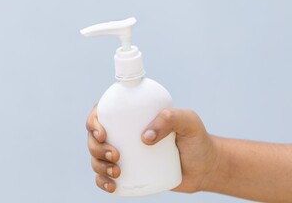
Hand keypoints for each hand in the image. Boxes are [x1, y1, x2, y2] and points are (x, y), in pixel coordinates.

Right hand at [86, 105, 219, 192]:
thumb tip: (145, 137)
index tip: (103, 134)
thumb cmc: (196, 140)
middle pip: (95, 138)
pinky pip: (105, 177)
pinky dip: (102, 181)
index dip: (93, 122)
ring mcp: (124, 154)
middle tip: (117, 156)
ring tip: (117, 172)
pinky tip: (111, 186)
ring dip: (98, 165)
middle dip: (96, 148)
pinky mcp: (127, 173)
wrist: (204, 168)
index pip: (102, 112)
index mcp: (131, 116)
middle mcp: (123, 134)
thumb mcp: (188, 122)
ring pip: (96, 157)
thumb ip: (171, 118)